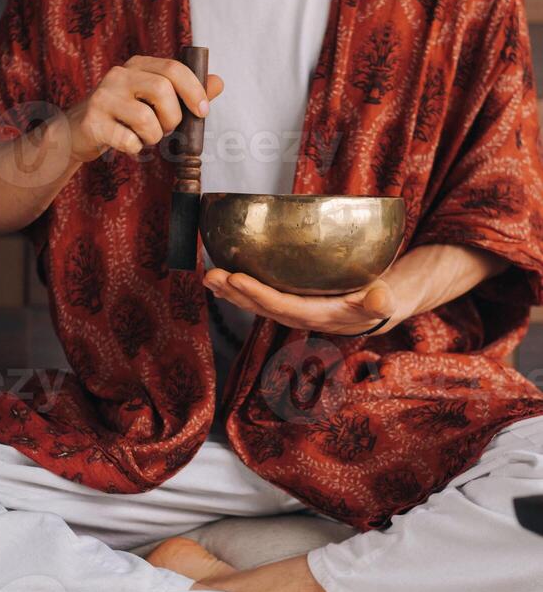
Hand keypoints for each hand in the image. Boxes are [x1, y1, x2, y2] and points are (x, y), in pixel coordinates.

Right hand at [65, 55, 223, 162]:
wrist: (77, 132)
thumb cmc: (123, 116)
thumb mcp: (153, 100)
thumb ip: (185, 93)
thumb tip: (218, 82)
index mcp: (137, 66)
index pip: (173, 69)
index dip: (193, 90)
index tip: (204, 111)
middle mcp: (119, 76)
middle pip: (161, 90)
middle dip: (172, 117)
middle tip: (166, 129)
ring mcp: (104, 98)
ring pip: (146, 119)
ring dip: (153, 137)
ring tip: (143, 137)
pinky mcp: (93, 122)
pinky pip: (128, 140)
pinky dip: (135, 148)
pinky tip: (127, 144)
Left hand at [204, 269, 397, 334]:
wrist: (373, 310)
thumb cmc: (377, 300)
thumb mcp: (384, 299)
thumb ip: (380, 300)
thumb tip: (380, 300)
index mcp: (317, 315)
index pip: (281, 305)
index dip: (257, 294)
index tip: (236, 278)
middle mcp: (298, 316)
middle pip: (260, 306)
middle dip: (234, 292)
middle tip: (212, 276)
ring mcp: (289, 310)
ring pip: (254, 303)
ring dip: (229, 291)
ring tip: (209, 277)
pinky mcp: (287, 303)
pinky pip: (258, 297)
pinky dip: (237, 289)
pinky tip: (221, 280)